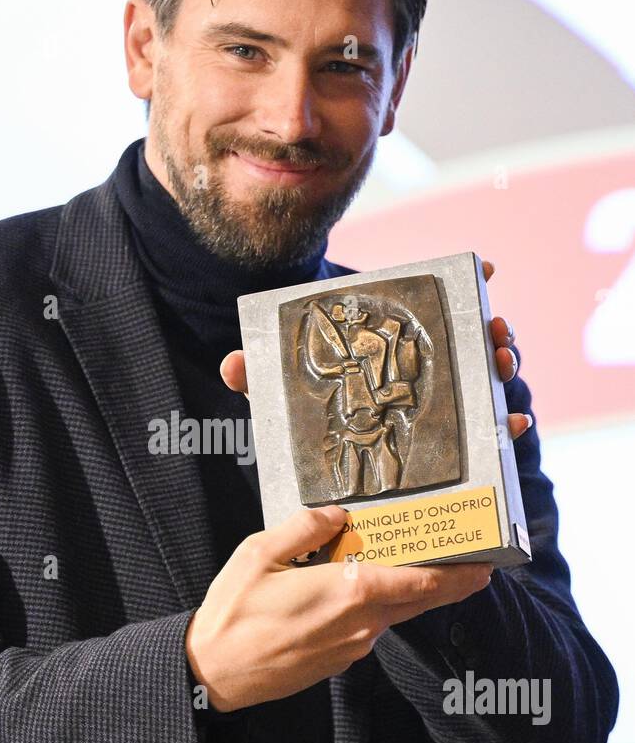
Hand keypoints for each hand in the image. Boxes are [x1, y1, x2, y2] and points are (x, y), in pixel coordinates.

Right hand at [185, 506, 492, 711]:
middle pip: (420, 599)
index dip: (461, 574)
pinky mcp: (339, 660)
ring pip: (392, 612)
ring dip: (401, 589)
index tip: (489, 563)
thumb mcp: (259, 553)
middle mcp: (362, 624)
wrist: (213, 674)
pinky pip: (367, 626)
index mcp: (349, 592)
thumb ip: (305, 528)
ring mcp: (353, 647)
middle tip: (466, 557)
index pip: (423, 582)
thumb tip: (337, 515)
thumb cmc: (233, 614)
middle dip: (447, 580)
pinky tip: (350, 587)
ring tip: (396, 559)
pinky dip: (372, 605)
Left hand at [220, 258, 532, 438]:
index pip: (431, 303)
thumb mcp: (279, 395)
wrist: (321, 475)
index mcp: (387, 344)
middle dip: (489, 329)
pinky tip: (511, 426)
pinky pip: (487, 433)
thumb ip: (257, 376)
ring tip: (499, 366)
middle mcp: (422, 367)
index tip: (485, 268)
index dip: (463, 280)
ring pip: (484, 378)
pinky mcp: (452, 445)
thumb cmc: (301, 421)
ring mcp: (441, 403)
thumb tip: (232, 364)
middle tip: (493, 330)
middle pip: (469, 337)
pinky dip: (504, 428)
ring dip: (501, 368)